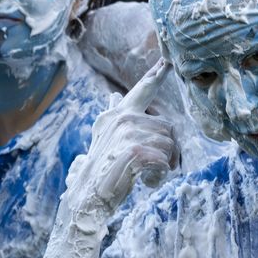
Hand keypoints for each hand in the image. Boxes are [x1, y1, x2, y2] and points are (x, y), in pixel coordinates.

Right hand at [60, 61, 177, 229]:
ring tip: (146, 173)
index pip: (142, 91)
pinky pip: (164, 160)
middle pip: (168, 127)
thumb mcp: (106, 137)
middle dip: (169, 149)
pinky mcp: (133, 151)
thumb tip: (114, 96)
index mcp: (118, 114)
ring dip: (165, 164)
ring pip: (169, 144)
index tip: (168, 61)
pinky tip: (145, 181)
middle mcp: (122, 119)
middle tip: (154, 165)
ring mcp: (127, 133)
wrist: (88, 196)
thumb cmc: (101, 168)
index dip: (157, 75)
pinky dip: (160, 175)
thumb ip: (114, 115)